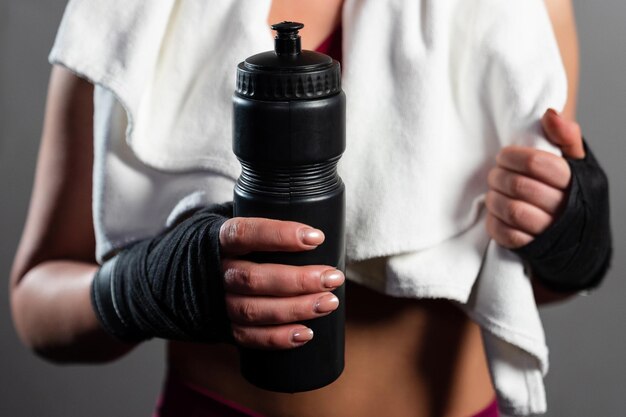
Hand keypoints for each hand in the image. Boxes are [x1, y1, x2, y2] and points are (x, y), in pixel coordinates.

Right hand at [219, 218, 343, 349]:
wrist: (190, 271)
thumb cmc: (235, 245)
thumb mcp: (242, 225)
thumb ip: (269, 226)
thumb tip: (319, 228)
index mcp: (219, 239)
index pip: (245, 234)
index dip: (279, 235)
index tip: (316, 238)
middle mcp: (216, 271)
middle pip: (253, 279)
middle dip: (298, 280)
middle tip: (332, 277)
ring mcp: (217, 301)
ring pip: (253, 310)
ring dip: (295, 309)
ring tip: (329, 303)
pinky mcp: (223, 326)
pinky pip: (248, 337)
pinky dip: (278, 338)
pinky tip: (306, 334)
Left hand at [486, 109, 583, 247]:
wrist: (582, 242)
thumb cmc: (575, 195)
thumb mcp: (578, 164)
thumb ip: (565, 138)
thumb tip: (550, 114)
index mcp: (576, 182)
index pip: (536, 163)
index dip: (512, 156)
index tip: (504, 156)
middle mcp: (564, 209)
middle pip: (519, 186)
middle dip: (499, 176)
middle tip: (495, 173)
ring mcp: (548, 232)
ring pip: (512, 210)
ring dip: (495, 198)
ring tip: (494, 191)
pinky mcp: (532, 249)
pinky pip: (506, 235)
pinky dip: (495, 222)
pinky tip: (496, 213)